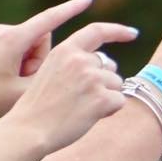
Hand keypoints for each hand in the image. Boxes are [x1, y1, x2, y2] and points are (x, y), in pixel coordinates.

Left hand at [0, 0, 101, 120]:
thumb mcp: (26, 91)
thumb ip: (50, 74)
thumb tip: (65, 62)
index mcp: (14, 39)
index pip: (50, 19)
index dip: (72, 9)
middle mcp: (3, 30)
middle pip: (39, 40)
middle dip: (38, 60)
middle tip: (21, 82)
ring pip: (27, 45)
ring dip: (26, 63)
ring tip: (8, 81)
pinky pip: (14, 46)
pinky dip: (15, 61)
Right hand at [3, 21, 135, 150]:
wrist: (29, 130)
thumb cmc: (39, 107)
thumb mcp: (51, 73)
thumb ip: (76, 63)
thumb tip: (109, 64)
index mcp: (64, 50)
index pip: (97, 31)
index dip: (117, 31)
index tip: (132, 33)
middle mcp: (80, 60)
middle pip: (110, 67)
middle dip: (103, 83)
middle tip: (80, 100)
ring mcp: (92, 78)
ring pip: (117, 84)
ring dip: (106, 97)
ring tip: (80, 109)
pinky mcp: (101, 97)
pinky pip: (119, 101)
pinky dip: (110, 110)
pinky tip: (88, 116)